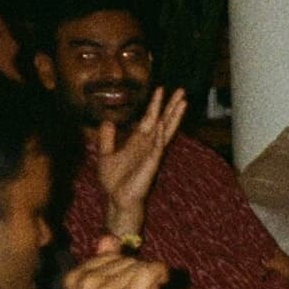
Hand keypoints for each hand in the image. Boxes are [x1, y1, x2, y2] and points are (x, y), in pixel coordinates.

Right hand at [60, 240, 166, 288]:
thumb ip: (102, 265)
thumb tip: (109, 236)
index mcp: (73, 277)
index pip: (111, 256)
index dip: (122, 275)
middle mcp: (86, 279)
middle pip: (128, 261)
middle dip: (135, 278)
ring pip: (142, 267)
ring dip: (147, 286)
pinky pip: (152, 271)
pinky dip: (160, 276)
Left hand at [88, 88, 186, 237]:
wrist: (116, 199)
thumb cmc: (114, 180)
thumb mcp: (105, 154)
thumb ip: (107, 138)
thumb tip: (107, 121)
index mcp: (138, 141)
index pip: (150, 118)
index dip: (155, 104)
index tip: (161, 88)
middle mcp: (148, 144)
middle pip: (164, 120)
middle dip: (171, 106)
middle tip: (182, 90)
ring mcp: (152, 153)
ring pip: (166, 130)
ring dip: (174, 116)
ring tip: (183, 102)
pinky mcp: (151, 164)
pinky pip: (158, 147)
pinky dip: (161, 135)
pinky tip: (163, 124)